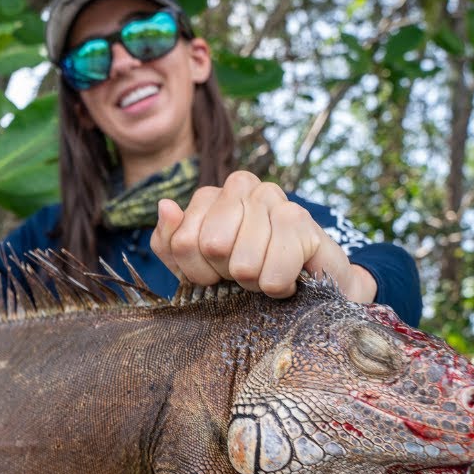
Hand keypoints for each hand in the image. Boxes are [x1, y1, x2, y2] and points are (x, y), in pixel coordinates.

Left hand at [149, 171, 377, 302]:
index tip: (217, 275)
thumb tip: (166, 206)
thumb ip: (170, 242)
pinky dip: (279, 288)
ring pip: (243, 264)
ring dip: (255, 283)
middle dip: (227, 275)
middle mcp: (240, 185)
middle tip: (245, 273)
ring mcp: (272, 196)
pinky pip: (273, 275)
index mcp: (210, 195)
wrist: (307, 289)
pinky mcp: (301, 217)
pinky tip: (289, 276)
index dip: (198, 272)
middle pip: (211, 247)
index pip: (182, 241)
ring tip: (268, 272)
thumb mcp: (196, 267)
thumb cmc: (247, 274)